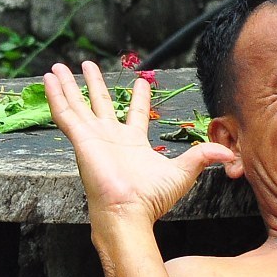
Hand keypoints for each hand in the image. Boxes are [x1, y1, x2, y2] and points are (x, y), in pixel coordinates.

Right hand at [45, 62, 235, 228]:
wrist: (129, 211)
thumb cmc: (152, 199)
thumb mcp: (183, 172)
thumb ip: (202, 157)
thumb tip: (226, 152)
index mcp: (133, 143)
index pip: (134, 114)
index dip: (137, 97)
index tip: (139, 81)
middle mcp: (110, 138)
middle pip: (100, 104)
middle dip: (94, 84)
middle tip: (88, 65)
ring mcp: (93, 137)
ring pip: (78, 105)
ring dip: (69, 86)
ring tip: (60, 67)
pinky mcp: (80, 139)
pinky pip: (65, 113)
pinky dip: (56, 96)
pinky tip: (49, 79)